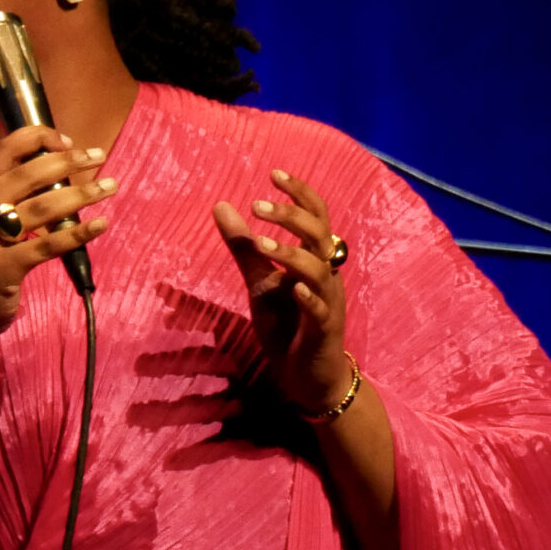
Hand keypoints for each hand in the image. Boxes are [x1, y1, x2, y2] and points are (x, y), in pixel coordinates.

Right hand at [0, 129, 117, 349]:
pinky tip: (101, 225)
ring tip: (109, 187)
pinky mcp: (4, 268)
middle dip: (68, 163)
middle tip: (98, 156)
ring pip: (42, 207)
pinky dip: (78, 233)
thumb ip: (2, 194)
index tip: (69, 143)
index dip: (38, 139)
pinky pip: (48, 244)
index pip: (3, 151)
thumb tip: (53, 164)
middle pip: (27, 175)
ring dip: (81, 194)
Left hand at [212, 169, 348, 410]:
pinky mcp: (323, 331)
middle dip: (291, 216)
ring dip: (291, 254)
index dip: (299, 193)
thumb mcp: (261, 283)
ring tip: (261, 244)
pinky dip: (308, 297)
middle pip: (320, 234)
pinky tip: (291, 288)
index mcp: (315, 259)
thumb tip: (223, 205)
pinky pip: (320, 310)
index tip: (273, 173)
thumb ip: (245, 248)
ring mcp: (327, 303)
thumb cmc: (288, 326)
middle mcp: (327, 275)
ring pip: (319, 269)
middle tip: (257, 206)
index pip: (316, 216)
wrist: (309, 376)